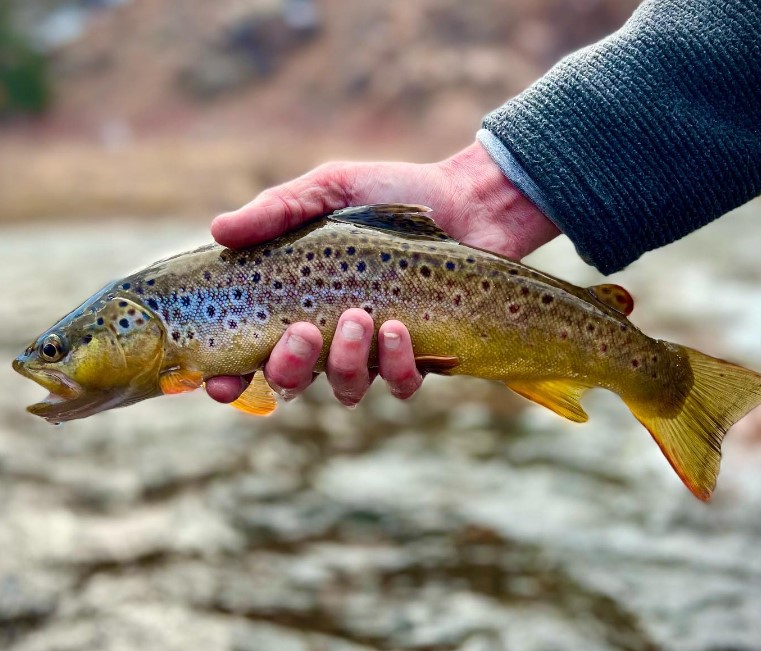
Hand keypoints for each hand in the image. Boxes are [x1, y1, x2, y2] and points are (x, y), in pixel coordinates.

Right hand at [205, 140, 558, 404]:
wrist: (464, 202)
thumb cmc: (388, 195)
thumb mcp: (328, 190)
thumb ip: (277, 210)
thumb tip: (219, 230)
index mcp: (297, 301)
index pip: (251, 352)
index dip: (230, 377)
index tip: (220, 380)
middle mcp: (329, 335)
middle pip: (292, 380)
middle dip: (289, 366)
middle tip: (304, 331)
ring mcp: (373, 350)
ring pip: (346, 387)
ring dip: (347, 362)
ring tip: (360, 319)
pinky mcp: (418, 355)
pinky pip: (400, 384)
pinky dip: (397, 365)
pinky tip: (398, 328)